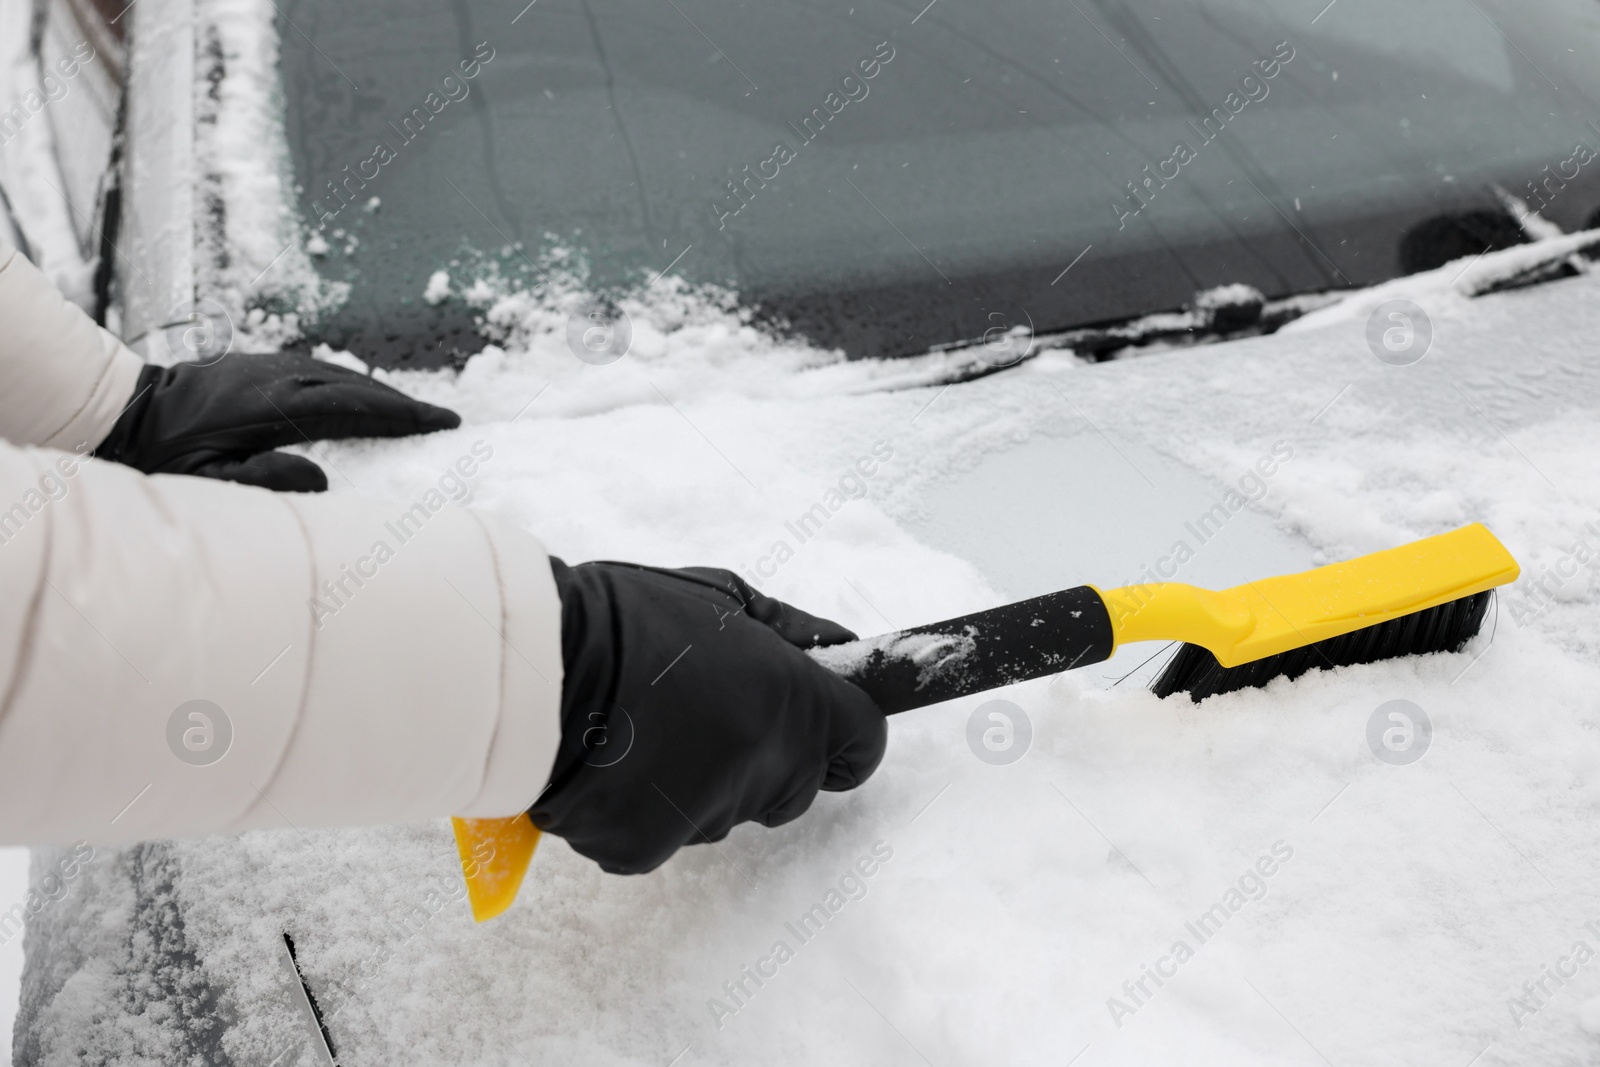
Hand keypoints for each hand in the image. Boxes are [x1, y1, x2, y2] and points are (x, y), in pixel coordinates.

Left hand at [96, 352, 460, 490]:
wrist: (119, 412)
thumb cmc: (161, 459)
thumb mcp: (207, 484)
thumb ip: (265, 480)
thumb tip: (323, 475)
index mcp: (271, 407)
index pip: (353, 407)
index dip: (402, 415)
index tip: (441, 421)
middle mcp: (275, 377)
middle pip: (355, 385)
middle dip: (403, 402)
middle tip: (444, 418)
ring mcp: (266, 366)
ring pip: (339, 373)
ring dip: (380, 392)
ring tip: (412, 412)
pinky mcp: (257, 365)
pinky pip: (319, 370)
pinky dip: (352, 385)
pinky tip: (362, 398)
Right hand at [530, 562, 886, 873]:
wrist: (534, 668)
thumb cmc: (628, 618)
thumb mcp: (722, 597)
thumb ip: (794, 631)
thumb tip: (843, 649)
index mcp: (794, 705)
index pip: (864, 744)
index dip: (846, 733)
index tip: (823, 722)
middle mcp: (764, 769)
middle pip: (796, 786)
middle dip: (769, 757)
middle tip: (708, 712)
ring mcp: (707, 816)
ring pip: (727, 812)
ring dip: (702, 781)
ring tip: (645, 729)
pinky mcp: (648, 849)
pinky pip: (664, 836)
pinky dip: (644, 809)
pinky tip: (614, 763)